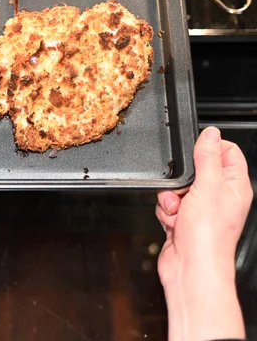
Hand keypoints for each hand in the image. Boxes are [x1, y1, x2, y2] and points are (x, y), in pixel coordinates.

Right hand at [156, 126, 251, 340]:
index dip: (209, 149)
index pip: (227, 152)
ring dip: (171, 198)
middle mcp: (220, 197)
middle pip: (195, 170)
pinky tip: (173, 222)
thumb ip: (208, 157)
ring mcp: (201, 210)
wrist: (191, 267)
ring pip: (177, 188)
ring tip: (178, 212)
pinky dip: (165, 212)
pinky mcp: (183, 221)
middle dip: (181, 180)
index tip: (195, 153)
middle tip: (185, 190)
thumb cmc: (208, 236)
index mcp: (235, 186)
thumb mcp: (208, 187)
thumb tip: (211, 134)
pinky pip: (168, 205)